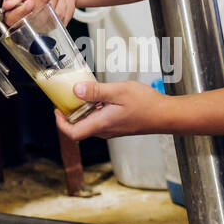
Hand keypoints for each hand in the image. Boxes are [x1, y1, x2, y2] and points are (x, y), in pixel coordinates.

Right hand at [2, 0, 76, 30]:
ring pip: (45, 18)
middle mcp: (24, 19)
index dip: (21, 12)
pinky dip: (60, 4)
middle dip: (41, 1)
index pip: (11, 18)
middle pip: (30, 20)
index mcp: (12, 9)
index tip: (30, 2)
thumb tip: (7, 5)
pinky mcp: (53, 25)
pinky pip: (57, 18)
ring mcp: (39, 24)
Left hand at [54, 79, 171, 139]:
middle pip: (79, 127)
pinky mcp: (118, 125)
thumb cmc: (146, 104)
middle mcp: (105, 130)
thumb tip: (75, 91)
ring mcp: (112, 129)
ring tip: (83, 92)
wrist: (167, 115)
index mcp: (102, 124)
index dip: (61, 123)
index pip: (73, 133)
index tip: (57, 109)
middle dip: (70, 113)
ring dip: (83, 110)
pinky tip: (100, 96)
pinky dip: (95, 109)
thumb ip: (96, 91)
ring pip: (90, 123)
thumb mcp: (118, 92)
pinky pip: (100, 120)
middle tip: (67, 95)